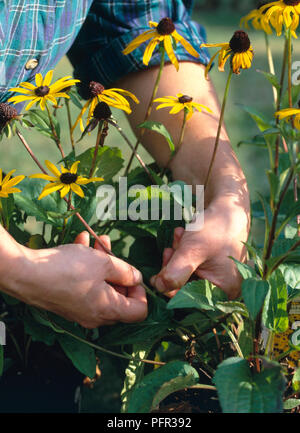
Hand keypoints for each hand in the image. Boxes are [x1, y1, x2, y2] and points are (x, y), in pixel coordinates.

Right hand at [6, 231, 146, 327]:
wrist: (26, 275)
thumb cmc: (68, 269)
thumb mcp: (103, 263)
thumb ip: (126, 271)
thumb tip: (137, 279)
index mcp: (109, 310)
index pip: (139, 311)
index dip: (142, 291)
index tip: (132, 273)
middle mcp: (95, 316)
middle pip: (119, 297)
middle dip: (118, 270)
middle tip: (111, 249)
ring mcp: (79, 310)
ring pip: (99, 286)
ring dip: (101, 262)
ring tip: (95, 240)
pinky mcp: (66, 302)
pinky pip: (83, 286)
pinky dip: (85, 267)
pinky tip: (80, 243)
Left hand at [150, 199, 249, 299]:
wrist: (229, 205)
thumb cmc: (215, 228)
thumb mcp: (192, 250)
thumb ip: (174, 272)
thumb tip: (158, 288)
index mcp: (224, 291)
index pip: (188, 299)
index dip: (170, 285)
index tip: (161, 268)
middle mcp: (225, 289)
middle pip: (187, 287)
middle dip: (174, 266)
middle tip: (170, 248)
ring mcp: (220, 277)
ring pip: (187, 274)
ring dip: (178, 256)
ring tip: (179, 236)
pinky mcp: (214, 266)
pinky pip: (193, 265)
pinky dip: (184, 252)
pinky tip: (183, 236)